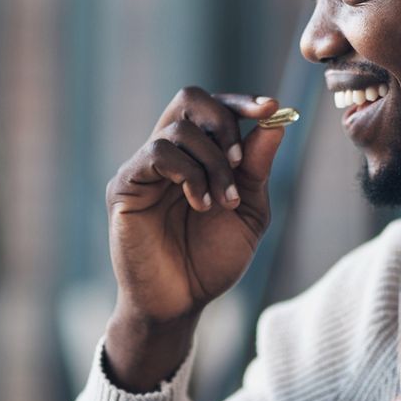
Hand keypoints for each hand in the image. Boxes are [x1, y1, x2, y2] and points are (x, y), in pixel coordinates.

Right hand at [104, 87, 284, 389]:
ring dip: (211, 163)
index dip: (242, 101)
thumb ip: (257, 167)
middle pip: (190, 98)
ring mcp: (144, 167)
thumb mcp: (248, 210)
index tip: (271, 107)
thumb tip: (275, 121)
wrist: (181, 302)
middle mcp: (169, 152)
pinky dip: (188, 173)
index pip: (214, 107)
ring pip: (178, 129)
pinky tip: (200, 203)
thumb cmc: (212, 259)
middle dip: (224, 121)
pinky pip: (156, 153)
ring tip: (220, 202)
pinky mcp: (126, 185)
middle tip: (239, 160)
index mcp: (198, 154)